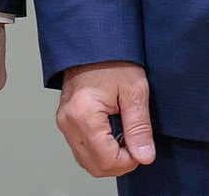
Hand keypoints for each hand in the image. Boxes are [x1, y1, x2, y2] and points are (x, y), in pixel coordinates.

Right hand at [55, 61, 155, 177]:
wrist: (93, 41)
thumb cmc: (112, 59)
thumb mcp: (134, 90)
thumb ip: (139, 127)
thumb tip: (144, 156)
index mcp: (84, 115)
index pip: (107, 161)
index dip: (130, 161)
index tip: (142, 147)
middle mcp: (68, 122)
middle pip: (94, 166)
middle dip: (119, 163)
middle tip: (135, 143)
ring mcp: (64, 122)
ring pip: (86, 160)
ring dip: (108, 157)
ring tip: (124, 134)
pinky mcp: (66, 119)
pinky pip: (81, 147)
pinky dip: (98, 148)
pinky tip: (112, 132)